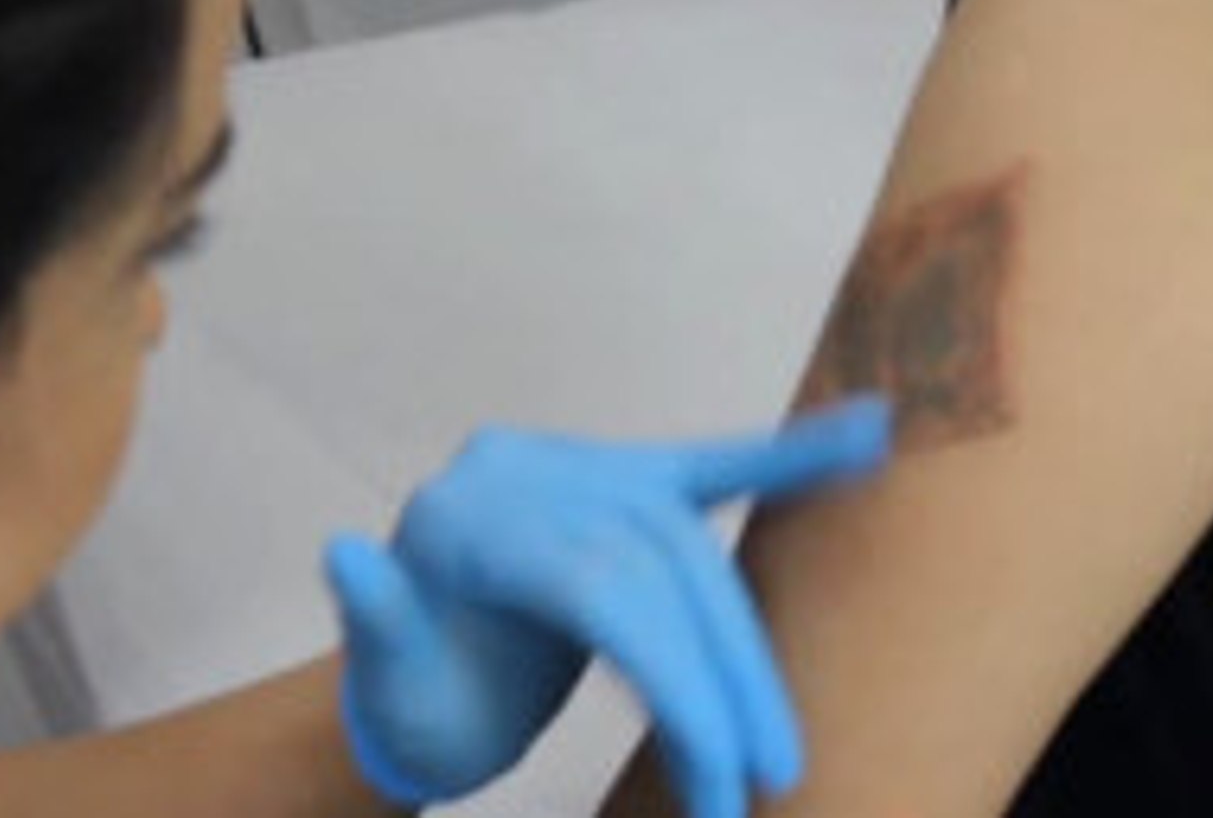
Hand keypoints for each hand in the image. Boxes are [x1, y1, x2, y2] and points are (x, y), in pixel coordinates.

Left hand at [323, 396, 891, 817]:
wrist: (422, 678)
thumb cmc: (411, 693)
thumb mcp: (384, 681)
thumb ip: (374, 619)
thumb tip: (345, 553)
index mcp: (467, 520)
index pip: (600, 587)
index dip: (675, 674)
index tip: (720, 767)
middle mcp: (525, 474)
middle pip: (660, 566)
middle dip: (722, 676)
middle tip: (765, 778)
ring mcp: (575, 468)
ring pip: (693, 546)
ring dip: (747, 644)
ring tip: (782, 742)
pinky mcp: (619, 479)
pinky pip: (707, 468)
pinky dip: (781, 461)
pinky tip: (866, 435)